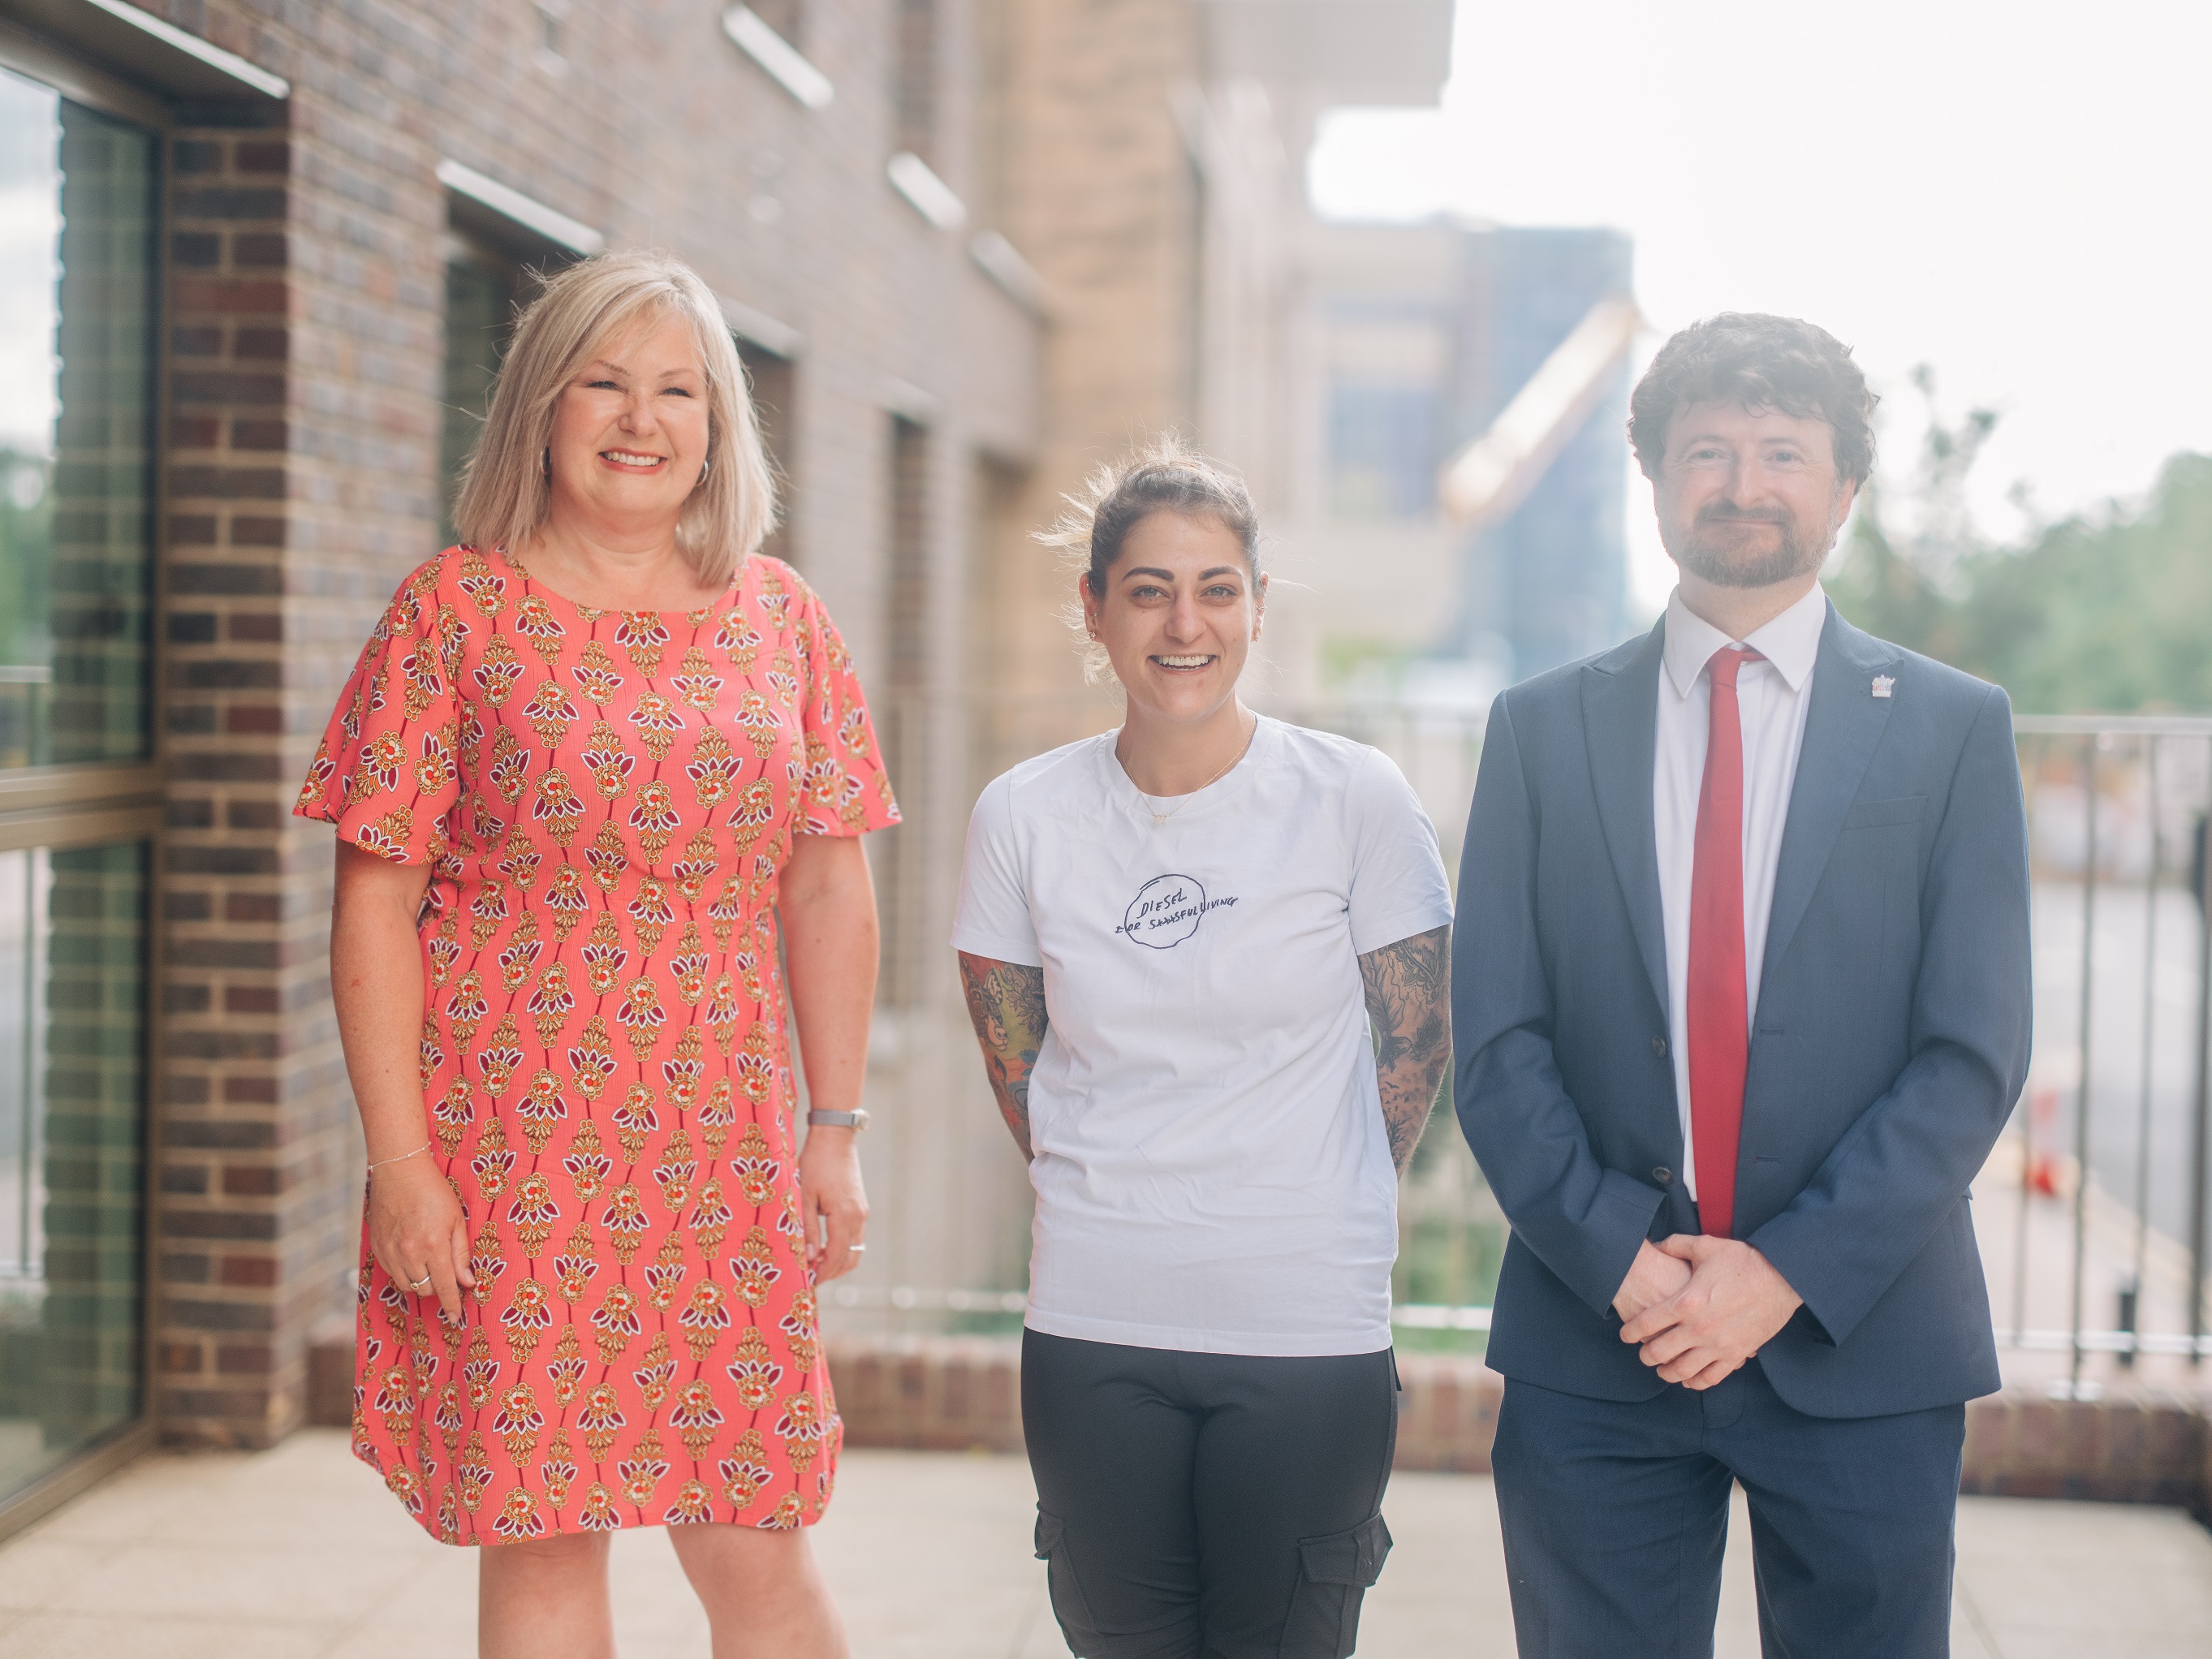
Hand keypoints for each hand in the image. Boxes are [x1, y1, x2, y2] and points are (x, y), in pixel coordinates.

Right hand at [366, 1155, 473, 1321]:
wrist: (399, 1172)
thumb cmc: (434, 1192)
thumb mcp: (456, 1220)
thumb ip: (461, 1254)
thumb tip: (468, 1282)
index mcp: (433, 1246)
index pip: (445, 1287)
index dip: (452, 1305)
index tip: (456, 1319)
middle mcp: (409, 1253)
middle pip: (426, 1289)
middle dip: (439, 1287)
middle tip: (446, 1273)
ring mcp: (390, 1252)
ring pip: (408, 1285)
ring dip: (421, 1282)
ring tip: (429, 1263)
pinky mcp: (377, 1248)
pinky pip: (392, 1273)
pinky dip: (405, 1272)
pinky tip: (412, 1256)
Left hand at [799, 1127, 867, 1280]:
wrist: (835, 1137)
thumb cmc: (816, 1163)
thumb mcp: (804, 1196)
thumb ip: (809, 1229)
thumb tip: (809, 1258)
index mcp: (845, 1215)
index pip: (837, 1256)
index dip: (824, 1273)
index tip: (809, 1283)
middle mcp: (858, 1217)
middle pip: (851, 1257)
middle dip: (832, 1272)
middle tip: (811, 1278)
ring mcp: (862, 1212)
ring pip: (855, 1248)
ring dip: (838, 1260)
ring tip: (815, 1264)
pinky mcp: (860, 1206)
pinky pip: (854, 1235)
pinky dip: (842, 1247)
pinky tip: (823, 1246)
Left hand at [1619, 1234, 1803, 1389]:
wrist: (1784, 1277)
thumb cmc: (1744, 1260)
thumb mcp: (1705, 1246)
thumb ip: (1675, 1245)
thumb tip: (1656, 1245)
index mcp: (1686, 1302)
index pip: (1646, 1324)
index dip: (1630, 1332)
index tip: (1625, 1335)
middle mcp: (1699, 1329)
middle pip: (1659, 1352)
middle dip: (1646, 1355)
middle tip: (1642, 1353)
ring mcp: (1719, 1345)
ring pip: (1683, 1371)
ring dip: (1667, 1372)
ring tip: (1661, 1368)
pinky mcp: (1737, 1354)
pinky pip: (1711, 1378)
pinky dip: (1696, 1382)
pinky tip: (1688, 1379)